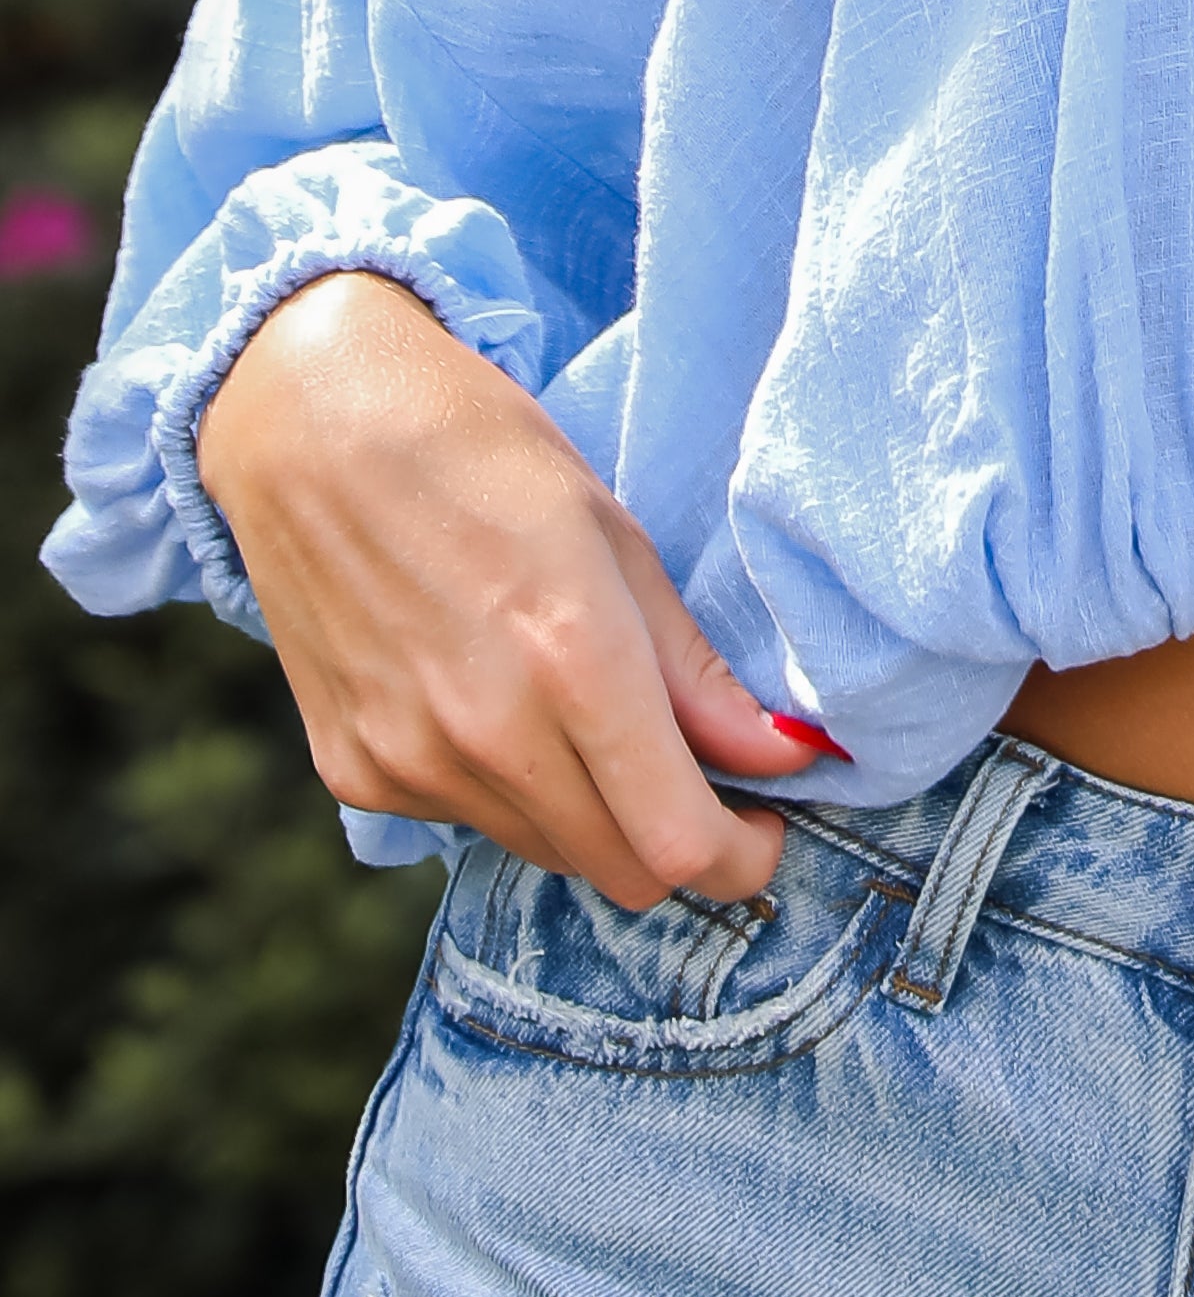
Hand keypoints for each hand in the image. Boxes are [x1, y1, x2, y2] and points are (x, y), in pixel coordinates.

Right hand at [195, 270, 824, 910]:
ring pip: (546, 851)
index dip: (739, 859)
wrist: (308, 425)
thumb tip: (783, 756)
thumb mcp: (613, 531)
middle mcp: (488, 733)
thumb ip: (693, 667)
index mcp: (572, 658)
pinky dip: (506, 788)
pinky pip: (466, 821)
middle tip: (698, 779)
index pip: (676, 843)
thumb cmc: (479, 449)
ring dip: (592, 814)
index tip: (762, 826)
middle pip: (621, 872)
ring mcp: (412, 762)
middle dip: (677, 843)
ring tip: (586, 713)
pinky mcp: (356, 772)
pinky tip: (494, 697)